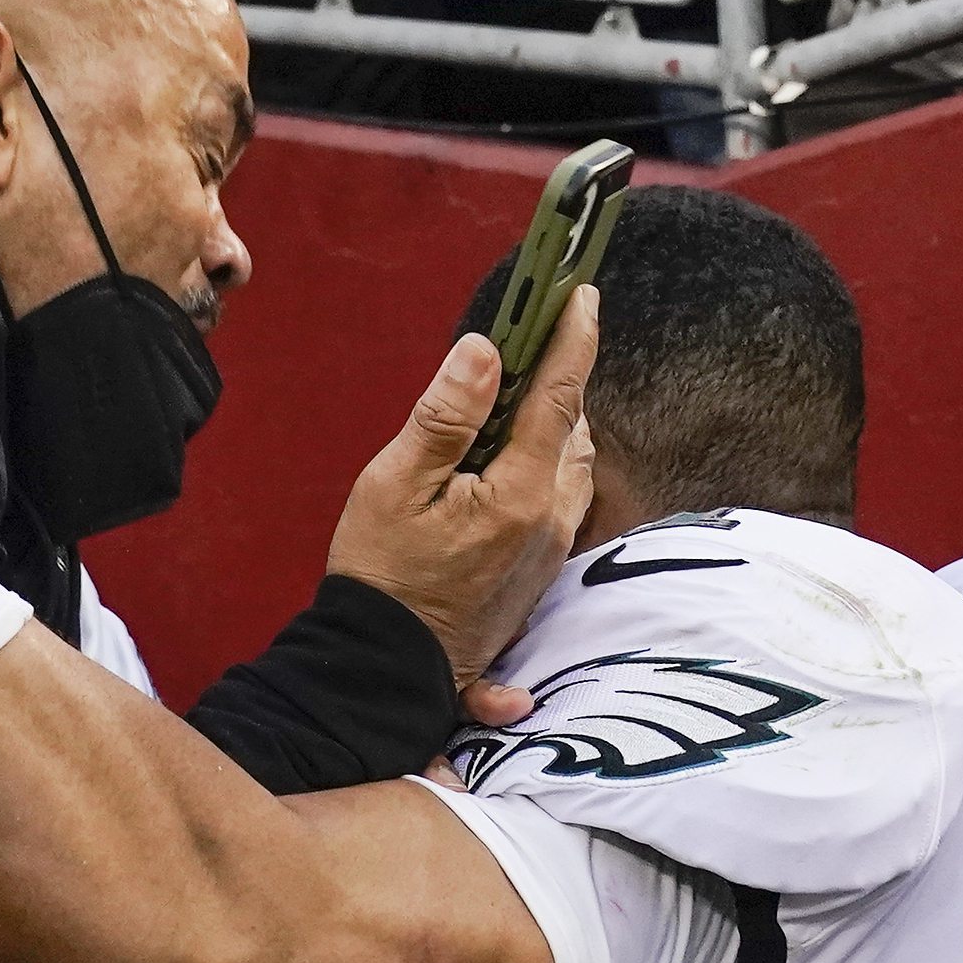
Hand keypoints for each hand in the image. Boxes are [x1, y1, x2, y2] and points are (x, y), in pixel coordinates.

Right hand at [325, 297, 597, 716]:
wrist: (383, 668)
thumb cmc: (381, 575)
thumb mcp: (397, 484)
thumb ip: (446, 416)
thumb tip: (484, 351)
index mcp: (520, 493)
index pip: (558, 396)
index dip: (573, 338)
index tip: (581, 294)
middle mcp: (550, 521)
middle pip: (573, 431)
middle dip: (559, 383)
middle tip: (531, 344)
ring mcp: (548, 552)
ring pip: (572, 469)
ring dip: (556, 428)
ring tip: (516, 402)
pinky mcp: (537, 574)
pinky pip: (559, 504)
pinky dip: (545, 468)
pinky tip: (508, 466)